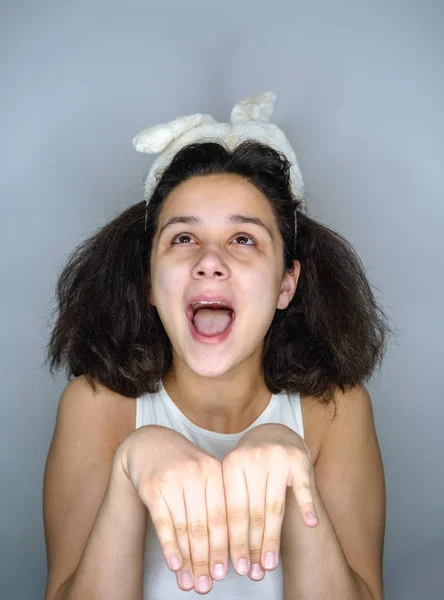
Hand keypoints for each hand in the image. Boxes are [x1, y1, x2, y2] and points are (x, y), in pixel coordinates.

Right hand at [119, 425, 227, 593]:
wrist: (148, 443)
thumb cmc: (183, 464)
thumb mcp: (205, 472)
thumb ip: (218, 501)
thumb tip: (232, 547)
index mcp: (215, 470)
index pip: (225, 515)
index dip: (228, 546)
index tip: (233, 572)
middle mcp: (196, 473)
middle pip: (205, 524)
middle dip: (207, 559)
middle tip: (208, 585)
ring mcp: (173, 479)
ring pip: (184, 527)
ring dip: (188, 560)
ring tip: (190, 583)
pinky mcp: (152, 487)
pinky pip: (163, 523)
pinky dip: (170, 547)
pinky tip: (175, 565)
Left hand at [221, 423, 317, 579]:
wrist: (274, 434)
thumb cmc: (251, 467)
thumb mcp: (234, 477)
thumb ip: (230, 506)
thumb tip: (221, 552)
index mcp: (231, 464)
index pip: (232, 510)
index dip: (233, 541)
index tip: (235, 568)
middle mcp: (253, 458)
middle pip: (252, 512)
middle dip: (252, 546)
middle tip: (253, 573)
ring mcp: (277, 457)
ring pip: (274, 506)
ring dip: (272, 539)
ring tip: (270, 565)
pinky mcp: (299, 458)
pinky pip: (302, 487)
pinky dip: (306, 506)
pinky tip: (310, 524)